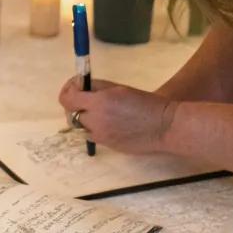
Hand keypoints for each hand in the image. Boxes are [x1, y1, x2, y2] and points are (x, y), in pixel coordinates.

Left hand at [58, 76, 177, 155]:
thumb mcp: (119, 88)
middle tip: (85, 97)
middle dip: (75, 105)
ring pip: (80, 127)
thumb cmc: (145, 103)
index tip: (75, 86)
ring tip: (97, 110)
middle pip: (71, 114)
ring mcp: (101, 137)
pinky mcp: (108, 146)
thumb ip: (97, 87)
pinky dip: (93, 128)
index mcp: (99, 103)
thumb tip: (80, 85)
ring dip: (83, 118)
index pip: (67, 99)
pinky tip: (107, 122)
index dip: (67, 90)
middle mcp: (95, 121)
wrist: (165, 127)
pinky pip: (92, 136)